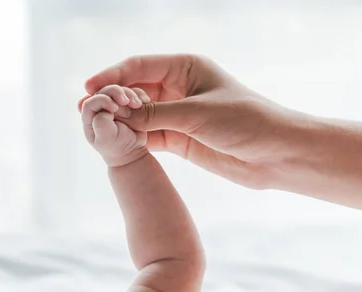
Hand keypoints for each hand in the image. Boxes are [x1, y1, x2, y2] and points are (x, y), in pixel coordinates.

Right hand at [79, 54, 309, 188]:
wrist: (276, 154)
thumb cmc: (246, 121)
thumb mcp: (197, 114)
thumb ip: (156, 115)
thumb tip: (117, 116)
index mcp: (185, 67)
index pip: (139, 67)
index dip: (112, 76)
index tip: (89, 88)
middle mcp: (178, 88)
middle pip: (134, 90)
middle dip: (111, 99)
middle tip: (86, 110)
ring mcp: (176, 114)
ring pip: (137, 114)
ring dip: (118, 120)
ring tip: (94, 126)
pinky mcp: (177, 138)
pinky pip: (146, 135)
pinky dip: (131, 137)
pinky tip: (114, 141)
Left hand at [80, 84, 151, 166]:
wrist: (132, 152)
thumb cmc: (117, 148)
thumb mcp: (106, 139)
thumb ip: (101, 122)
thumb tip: (106, 108)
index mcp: (89, 118)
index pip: (90, 102)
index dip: (101, 100)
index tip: (114, 108)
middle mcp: (99, 109)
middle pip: (103, 91)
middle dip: (115, 92)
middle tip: (126, 101)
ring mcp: (113, 105)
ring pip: (118, 89)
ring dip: (129, 93)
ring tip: (138, 104)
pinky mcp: (126, 104)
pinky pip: (131, 92)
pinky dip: (138, 94)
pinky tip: (144, 101)